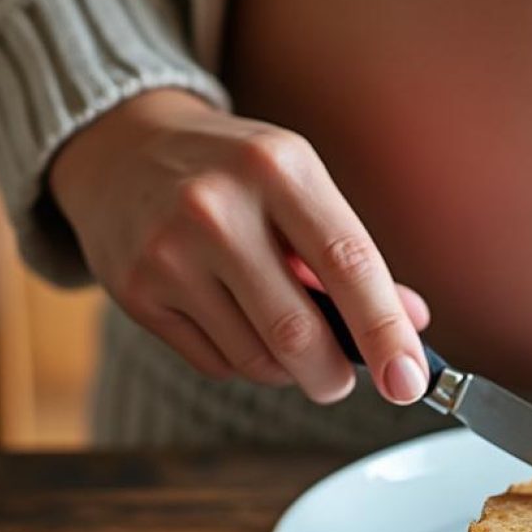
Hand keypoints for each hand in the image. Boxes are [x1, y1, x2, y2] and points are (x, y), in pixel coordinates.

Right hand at [49, 88, 430, 404]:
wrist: (120, 149)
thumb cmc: (229, 171)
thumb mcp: (296, 183)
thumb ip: (351, 254)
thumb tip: (411, 322)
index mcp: (278, 168)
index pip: (349, 265)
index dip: (386, 333)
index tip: (411, 382)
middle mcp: (219, 207)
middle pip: (298, 332)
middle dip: (333, 376)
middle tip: (341, 380)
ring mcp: (170, 252)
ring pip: (256, 359)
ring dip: (288, 371)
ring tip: (285, 340)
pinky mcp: (137, 292)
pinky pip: (214, 363)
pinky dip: (242, 361)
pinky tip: (235, 324)